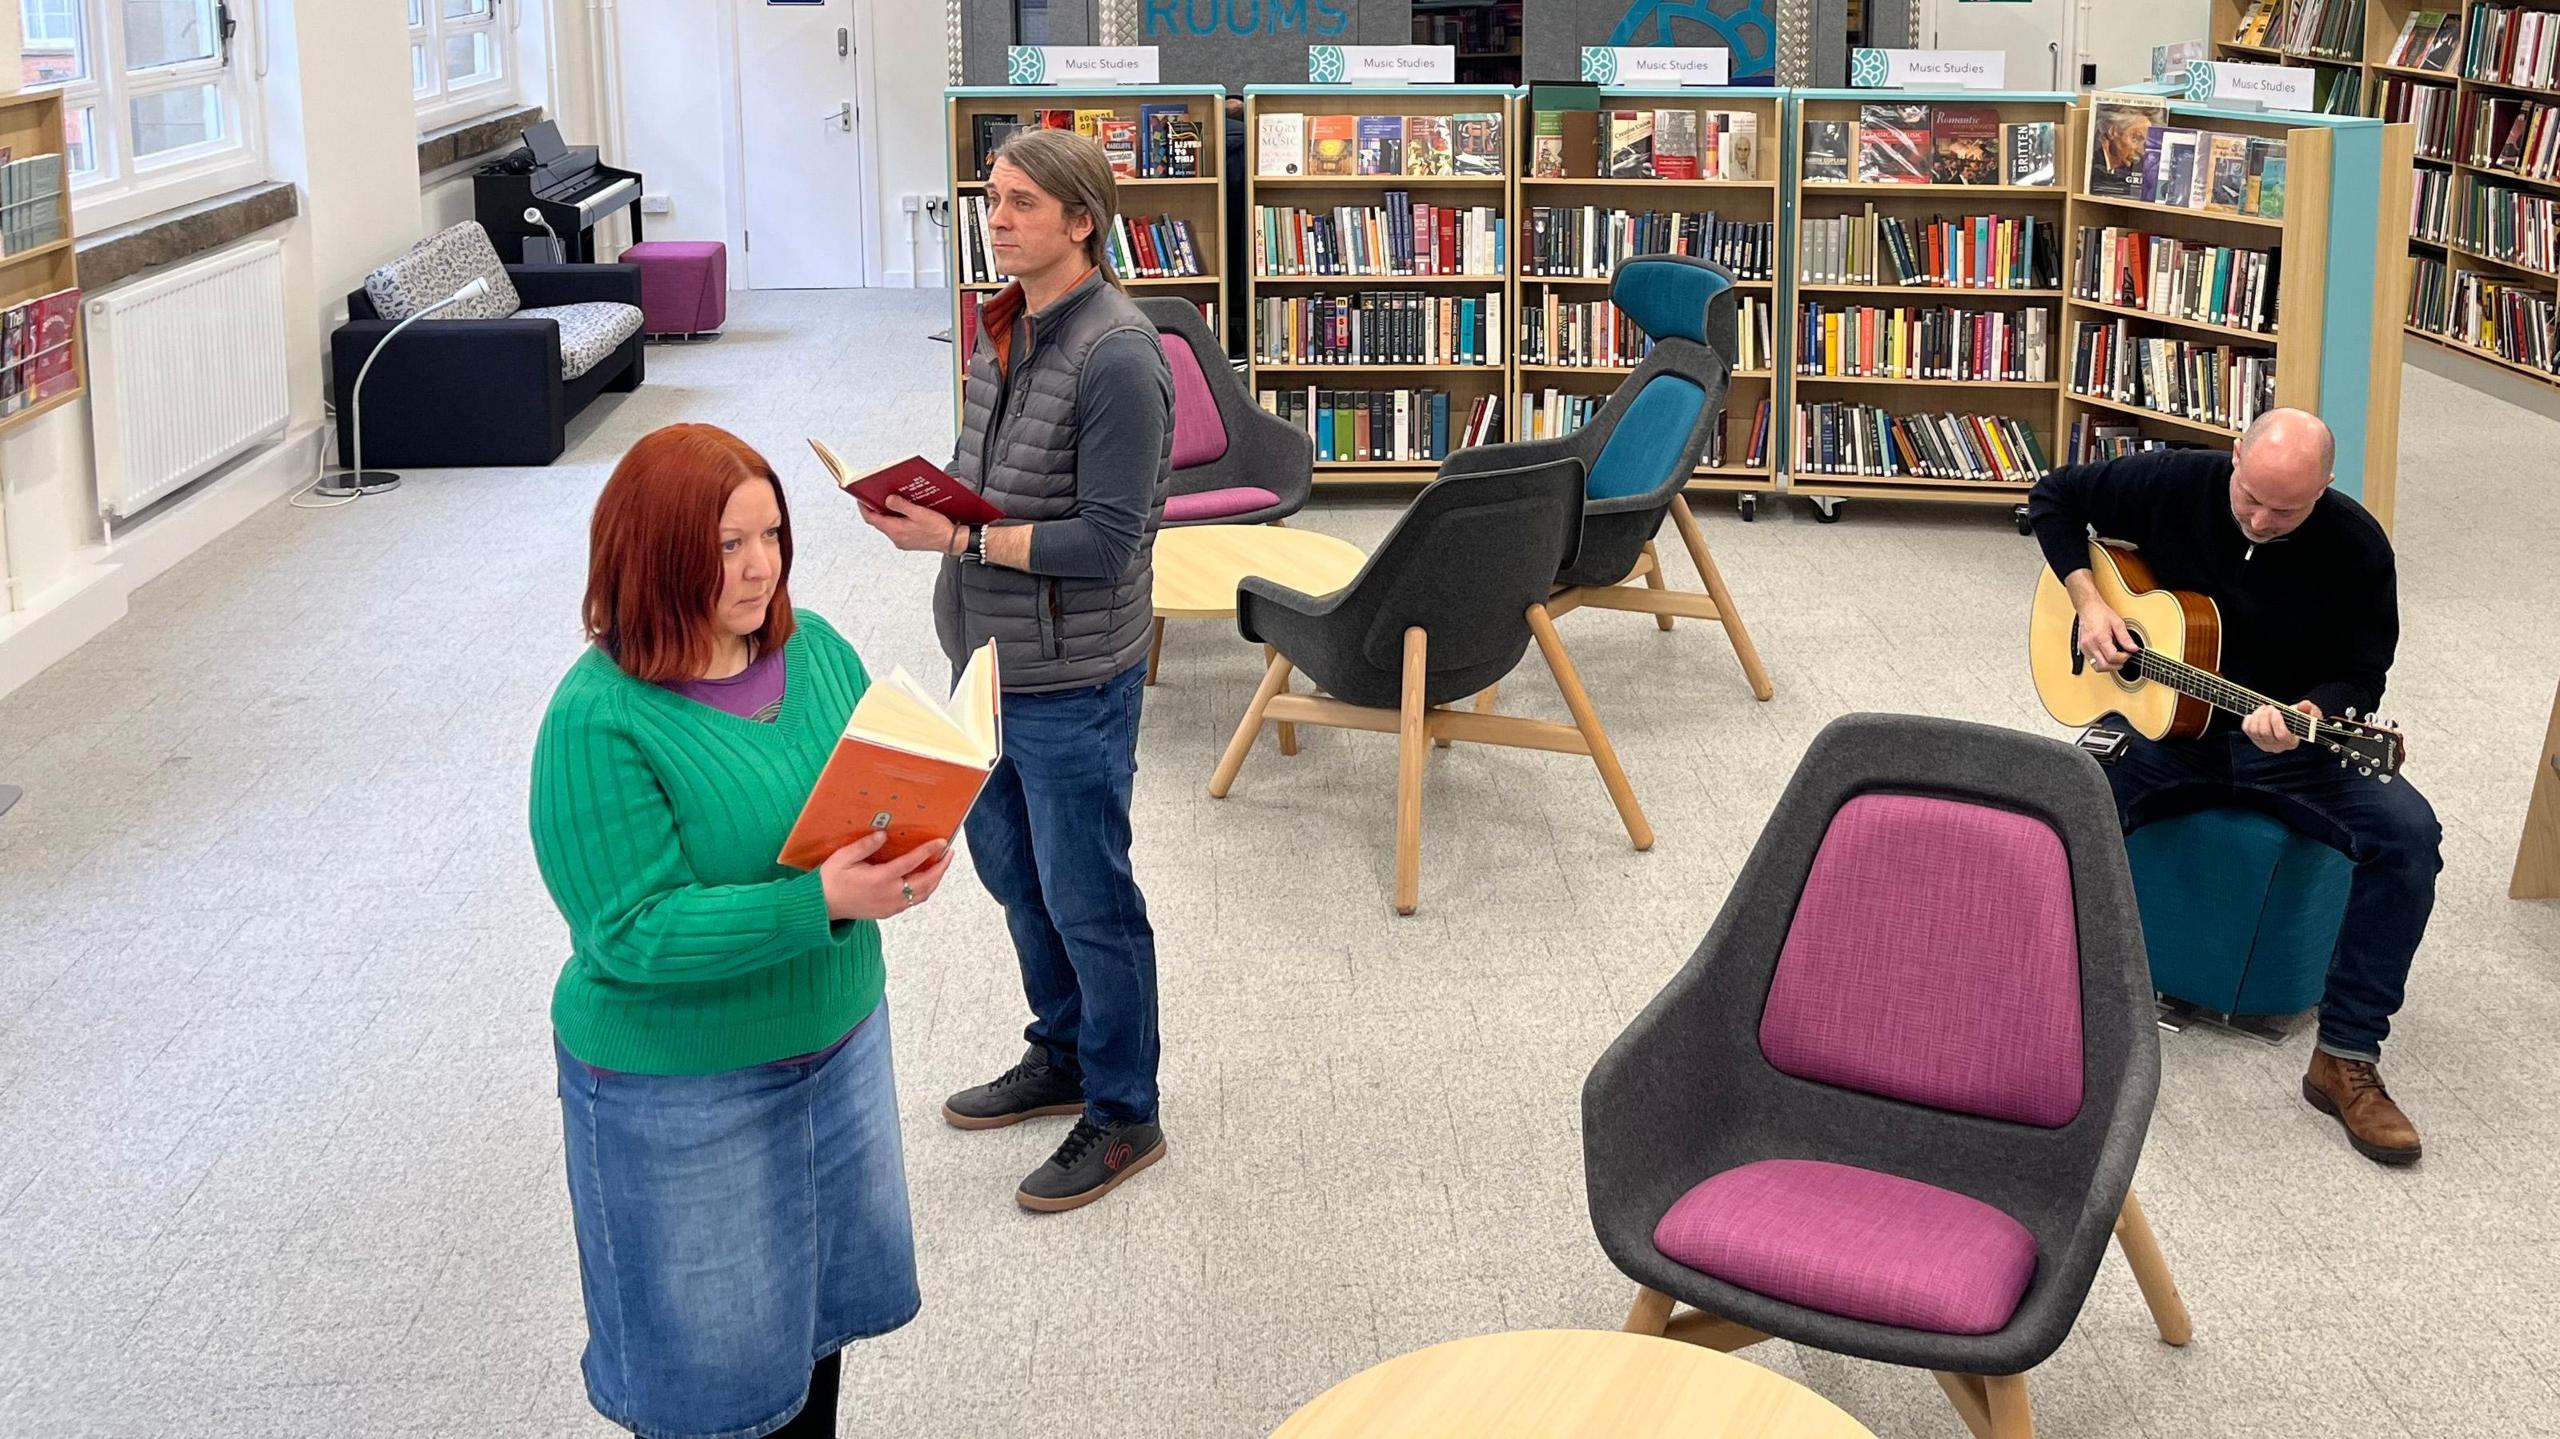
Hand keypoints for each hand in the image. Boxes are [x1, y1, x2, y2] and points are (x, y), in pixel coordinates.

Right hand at [818, 832, 955, 919]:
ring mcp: (891, 906)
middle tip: (949, 853)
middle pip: (925, 882)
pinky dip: (925, 890)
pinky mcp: (888, 912)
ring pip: (923, 894)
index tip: (941, 842)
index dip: (928, 851)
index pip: (911, 863)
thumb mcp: (843, 858)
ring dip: (935, 879)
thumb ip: (864, 845)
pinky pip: (914, 901)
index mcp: (880, 879)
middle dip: (941, 867)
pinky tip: (926, 879)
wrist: (822, 906)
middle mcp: (889, 894)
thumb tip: (883, 834)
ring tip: (941, 864)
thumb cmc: (831, 880)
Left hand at [858, 494, 961, 554]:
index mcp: (896, 530)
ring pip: (889, 525)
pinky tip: (904, 512)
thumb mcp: (918, 512)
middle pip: (879, 521)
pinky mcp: (908, 541)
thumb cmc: (938, 529)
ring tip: (891, 501)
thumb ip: (901, 505)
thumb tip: (888, 500)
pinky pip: (897, 528)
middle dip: (876, 508)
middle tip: (876, 496)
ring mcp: (902, 541)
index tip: (860, 498)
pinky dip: (897, 519)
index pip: (871, 518)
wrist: (951, 541)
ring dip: (888, 514)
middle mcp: (896, 538)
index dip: (864, 507)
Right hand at [2074, 598, 2138, 672]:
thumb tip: (2134, 648)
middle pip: (2104, 666)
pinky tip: (2107, 654)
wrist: (2088, 608)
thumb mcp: (2118, 623)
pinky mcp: (2083, 650)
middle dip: (2116, 665)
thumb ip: (2126, 638)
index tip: (2129, 653)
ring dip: (2108, 666)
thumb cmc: (2101, 613)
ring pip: (2097, 667)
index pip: (2112, 657)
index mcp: (2100, 638)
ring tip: (2116, 658)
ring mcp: (2085, 649)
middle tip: (2123, 658)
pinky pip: (2093, 662)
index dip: (2124, 658)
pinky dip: (2102, 661)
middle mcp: (2090, 646)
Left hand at [2243, 700, 2320, 754]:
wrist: (2287, 723)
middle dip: (2265, 716)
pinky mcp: (2254, 739)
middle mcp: (2277, 746)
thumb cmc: (2299, 719)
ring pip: (2255, 731)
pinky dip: (2249, 719)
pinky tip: (2256, 714)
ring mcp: (2264, 744)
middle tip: (2270, 706)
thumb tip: (2305, 704)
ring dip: (2257, 716)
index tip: (2277, 711)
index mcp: (2291, 742)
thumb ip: (2308, 709)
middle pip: (2265, 732)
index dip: (2276, 722)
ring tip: (2264, 708)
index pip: (2282, 735)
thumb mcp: (2307, 714)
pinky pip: (2246, 729)